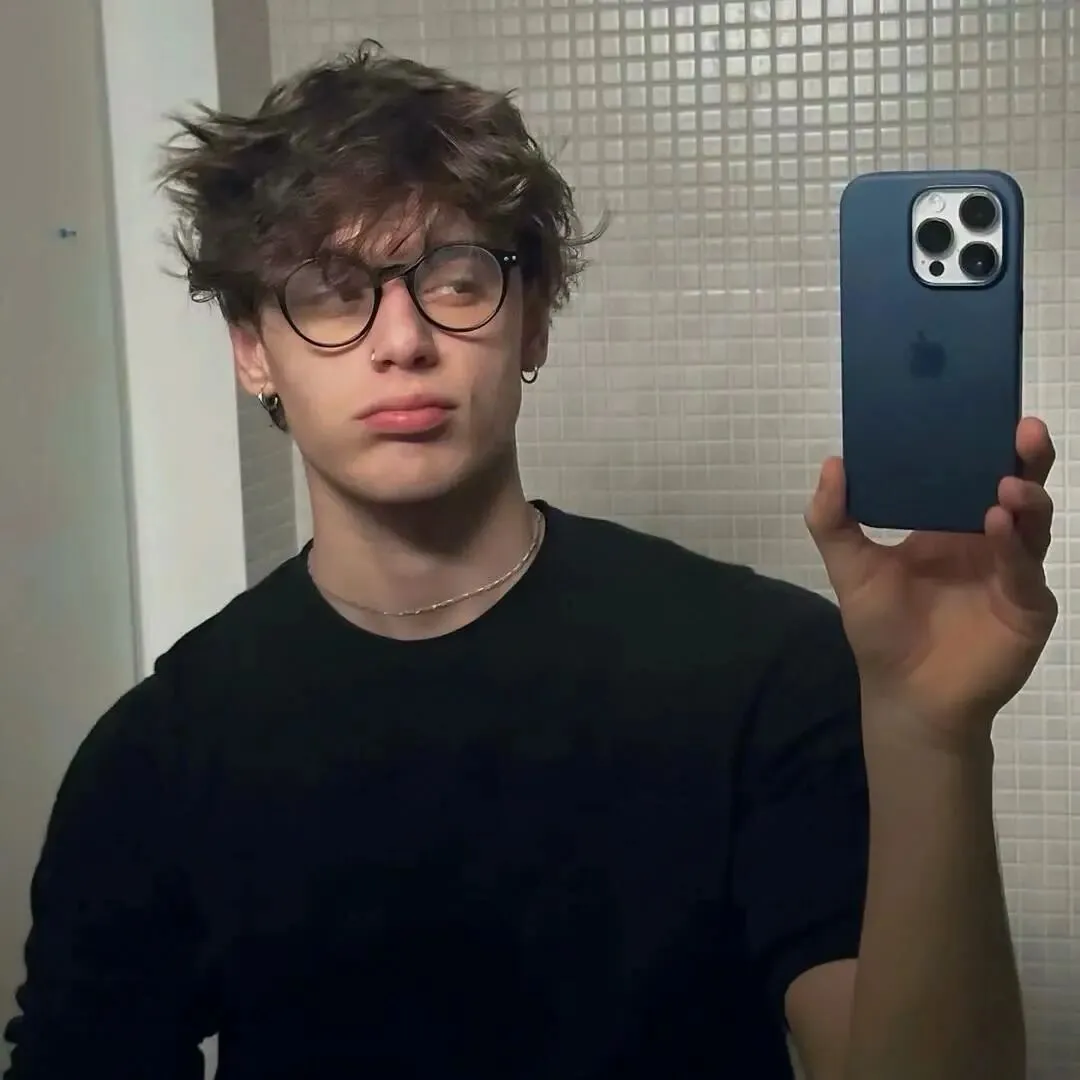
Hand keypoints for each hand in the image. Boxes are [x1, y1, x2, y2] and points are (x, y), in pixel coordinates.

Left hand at [806, 417, 1057, 745]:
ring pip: (1032, 522)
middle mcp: (988, 540)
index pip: (973, 472)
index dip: (982, 442)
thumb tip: (832, 462)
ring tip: (1004, 483)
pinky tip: (998, 524)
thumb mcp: (850, 568)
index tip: (985, 407)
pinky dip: (1014, 545)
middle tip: (1023, 428)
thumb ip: (833, 520)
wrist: (906, 694)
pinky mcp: (1028, 605)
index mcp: (950, 524)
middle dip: (1024, 456)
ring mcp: (1013, 571)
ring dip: (1024, 497)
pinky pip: (1026, 570)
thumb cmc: (882, 630)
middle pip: (1017, 486)